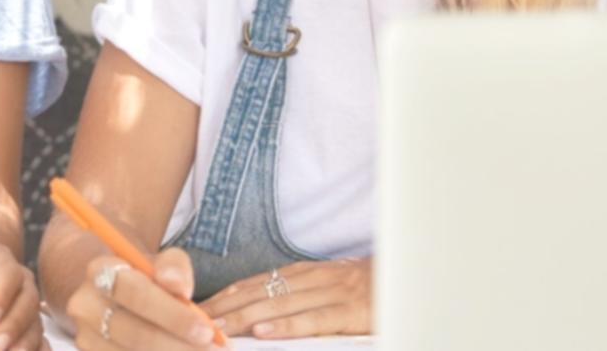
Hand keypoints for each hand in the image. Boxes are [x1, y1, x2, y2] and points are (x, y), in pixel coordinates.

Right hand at [66, 248, 219, 349]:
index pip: (135, 293)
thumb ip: (175, 267)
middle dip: (178, 346)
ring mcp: (85, 337)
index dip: (173, 315)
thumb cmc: (147, 278)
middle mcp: (85, 305)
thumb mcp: (163, 263)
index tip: (207, 331)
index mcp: (100, 271)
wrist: (119, 294)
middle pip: (133, 332)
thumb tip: (179, 287)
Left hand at [200, 258, 371, 338]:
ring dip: (244, 317)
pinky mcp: (351, 312)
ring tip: (217, 329)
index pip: (254, 283)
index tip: (196, 309)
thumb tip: (262, 316)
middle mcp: (313, 278)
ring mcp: (332, 293)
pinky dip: (287, 326)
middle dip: (224, 308)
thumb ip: (300, 299)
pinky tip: (263, 333)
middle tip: (193, 321)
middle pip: (259, 293)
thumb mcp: (330, 289)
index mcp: (305, 273)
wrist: (414, 277)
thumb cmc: (369, 290)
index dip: (224, 296)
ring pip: (279, 305)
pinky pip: (314, 319)